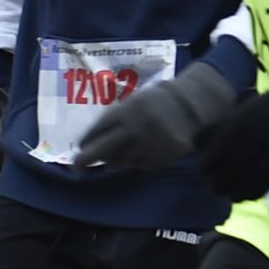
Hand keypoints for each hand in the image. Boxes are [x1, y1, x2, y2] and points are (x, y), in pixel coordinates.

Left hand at [76, 62, 239, 171]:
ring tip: (125, 149)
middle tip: (77, 167)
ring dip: (117, 159)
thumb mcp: (134, 101)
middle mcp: (133, 130)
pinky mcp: (159, 158)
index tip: (81, 146)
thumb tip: (91, 142)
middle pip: (100, 152)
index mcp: (124, 112)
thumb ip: (115, 119)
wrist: (191, 106)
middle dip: (84, 161)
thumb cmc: (157, 101)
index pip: (95, 131)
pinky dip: (139, 161)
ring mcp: (146, 146)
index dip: (85, 141)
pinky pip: (140, 166)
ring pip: (120, 162)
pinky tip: (146, 149)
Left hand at [196, 82, 268, 201]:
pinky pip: (268, 185)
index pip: (213, 156)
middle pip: (228, 173)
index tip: (204, 173)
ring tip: (230, 194)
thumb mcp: (240, 111)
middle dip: (218, 185)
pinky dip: (254, 193)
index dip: (205, 169)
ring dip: (235, 193)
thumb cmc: (267, 109)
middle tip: (215, 187)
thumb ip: (216, 128)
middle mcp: (257, 137)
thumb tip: (194, 147)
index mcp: (240, 123)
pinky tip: (247, 193)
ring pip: (248, 183)